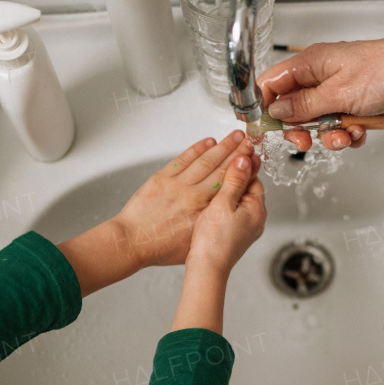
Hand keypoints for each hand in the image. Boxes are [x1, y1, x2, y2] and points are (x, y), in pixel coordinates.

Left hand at [113, 131, 259, 267]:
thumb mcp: (195, 242)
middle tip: (247, 141)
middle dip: (237, 152)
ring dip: (221, 146)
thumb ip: (211, 225)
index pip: (230, 184)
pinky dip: (196, 149)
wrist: (132, 241)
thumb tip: (224, 214)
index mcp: (204, 212)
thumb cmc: (161, 247)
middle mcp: (193, 195)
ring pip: (205, 161)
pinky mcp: (162, 178)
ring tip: (233, 137)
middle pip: (221, 168)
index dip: (243, 169)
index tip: (251, 159)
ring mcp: (177, 184)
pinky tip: (207, 143)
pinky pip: (183, 159)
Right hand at [185, 150, 267, 276]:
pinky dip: (224, 206)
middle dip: (236, 178)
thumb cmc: (214, 240)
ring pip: (239, 202)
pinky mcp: (236, 236)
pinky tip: (211, 204)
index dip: (243, 166)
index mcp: (258, 210)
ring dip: (228, 192)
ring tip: (214, 183)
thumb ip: (234, 179)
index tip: (234, 154)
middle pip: (248, 190)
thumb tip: (245, 158)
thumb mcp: (223, 202)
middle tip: (222, 166)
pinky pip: (233, 214)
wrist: (207, 269)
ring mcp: (247, 229)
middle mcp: (256, 220)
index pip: (255, 179)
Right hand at [257, 35, 383, 151]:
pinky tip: (360, 131)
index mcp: (310, 64)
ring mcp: (339, 90)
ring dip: (329, 135)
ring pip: (318, 121)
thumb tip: (277, 111)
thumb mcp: (338, 93)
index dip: (264, 106)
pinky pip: (340, 126)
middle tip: (306, 141)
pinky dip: (348, 134)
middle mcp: (321, 76)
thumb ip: (304, 105)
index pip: (272, 84)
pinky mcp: (356, 104)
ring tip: (345, 135)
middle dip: (299, 129)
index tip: (263, 128)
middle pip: (292, 108)